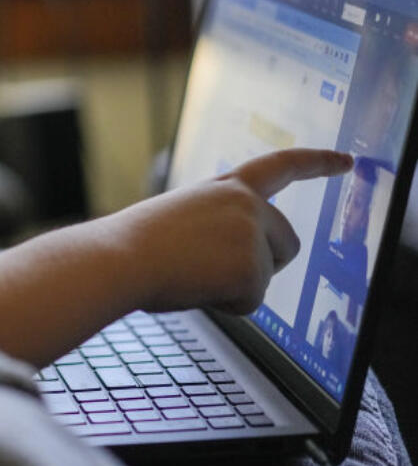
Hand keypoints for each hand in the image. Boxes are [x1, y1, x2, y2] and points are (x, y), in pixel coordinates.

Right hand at [107, 148, 352, 314]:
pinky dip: (224, 304)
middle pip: (286, 244)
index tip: (347, 161)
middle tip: (210, 268)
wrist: (118, 258)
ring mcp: (252, 236)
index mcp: (226, 188)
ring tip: (191, 272)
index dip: (318, 163)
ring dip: (235, 285)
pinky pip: (250, 303)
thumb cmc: (135, 243)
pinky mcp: (252, 270)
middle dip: (261, 264)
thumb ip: (218, 225)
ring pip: (265, 277)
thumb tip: (231, 263)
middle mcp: (247, 204)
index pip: (281, 167)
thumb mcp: (183, 218)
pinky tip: (194, 286)